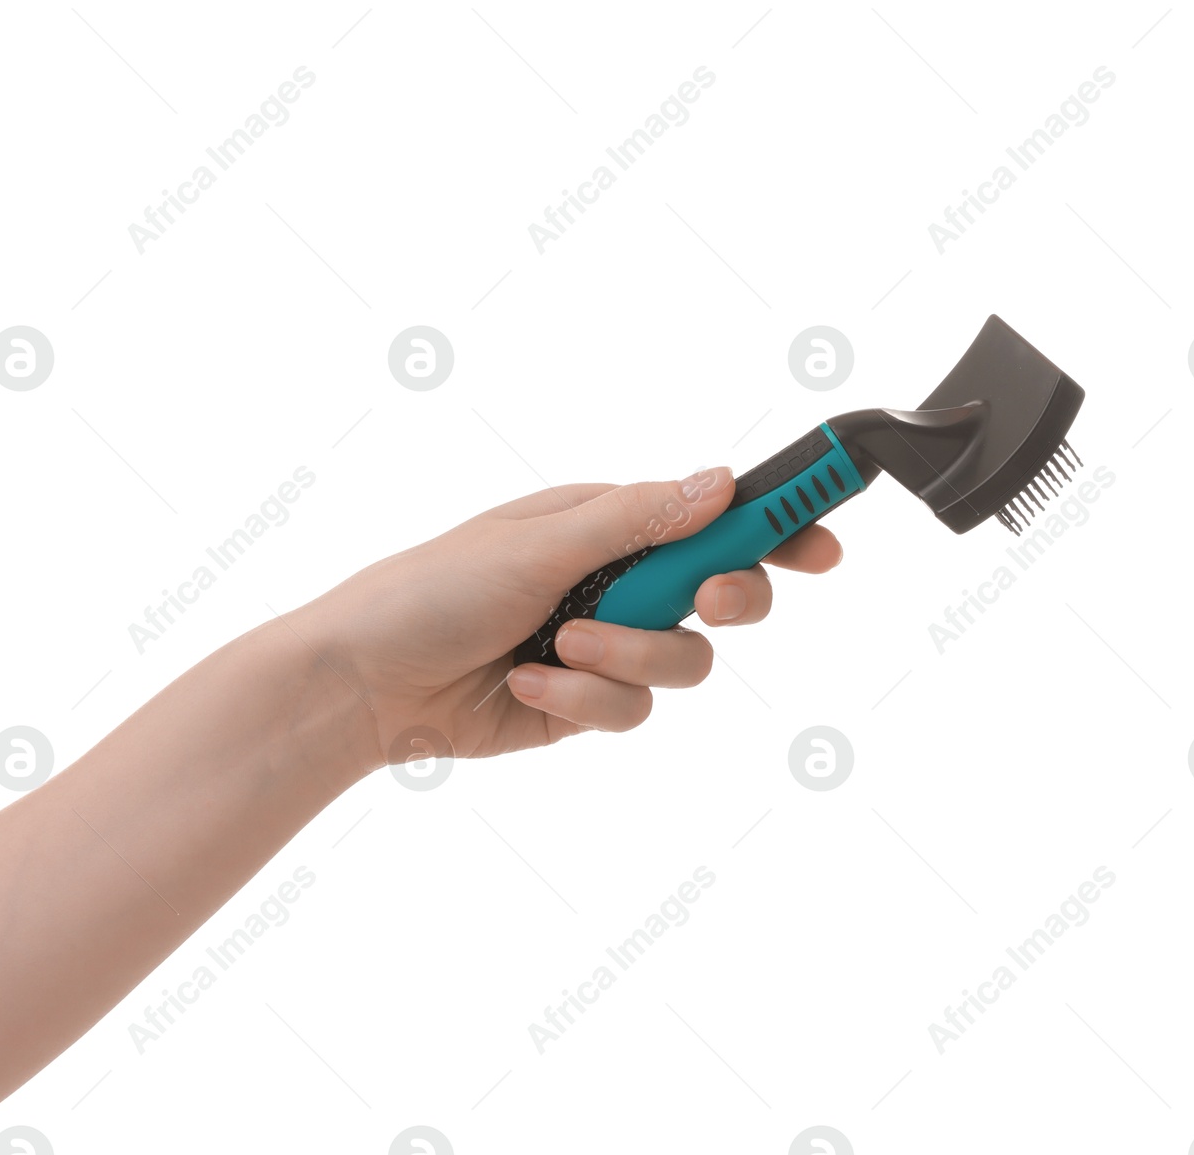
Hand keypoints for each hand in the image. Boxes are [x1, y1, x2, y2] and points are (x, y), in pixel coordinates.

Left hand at [291, 466, 842, 770]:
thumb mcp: (537, 542)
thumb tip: (722, 482)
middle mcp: (621, 580)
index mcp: (611, 521)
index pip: (716, 515)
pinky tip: (526, 685)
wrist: (365, 682)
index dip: (779, 524)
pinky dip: (581, 703)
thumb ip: (638, 520)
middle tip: (701, 597)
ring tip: (558, 650)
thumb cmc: (431, 588)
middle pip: (725, 589)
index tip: (827, 538)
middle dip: (722, 598)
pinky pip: (631, 712)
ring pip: (686, 663)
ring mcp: (608, 646)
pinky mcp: (587, 705)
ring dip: (627, 659)